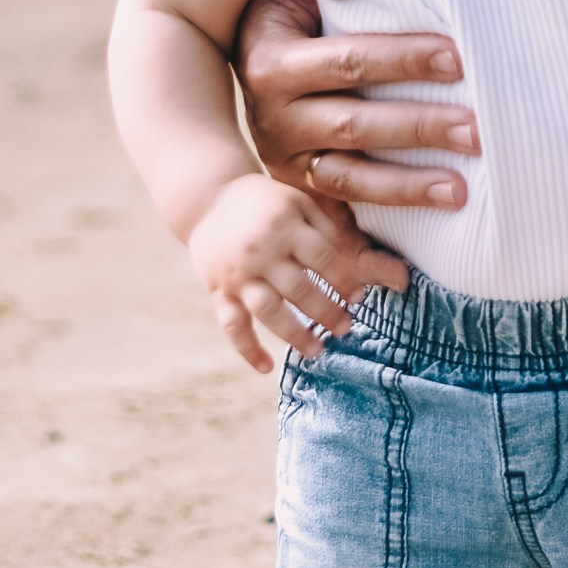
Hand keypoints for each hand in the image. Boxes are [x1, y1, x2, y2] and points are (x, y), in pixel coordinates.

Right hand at [187, 168, 375, 370]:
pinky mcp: (219, 292)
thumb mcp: (296, 201)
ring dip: (294, 335)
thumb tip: (356, 256)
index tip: (358, 298)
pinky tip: (266, 367)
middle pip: (298, 289)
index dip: (344, 279)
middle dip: (326, 312)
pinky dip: (247, 349)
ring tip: (318, 351)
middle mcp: (260, 252)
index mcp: (284, 227)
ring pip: (268, 311)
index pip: (322, 257)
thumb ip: (325, 226)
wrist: (209, 200)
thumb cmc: (265, 202)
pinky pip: (232, 326)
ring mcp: (238, 275)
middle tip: (346, 329)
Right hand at [234, 0, 476, 221]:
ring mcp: (284, 156)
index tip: (458, 60)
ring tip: (461, 187)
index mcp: (270, 60)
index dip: (403, 60)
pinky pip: (346, 202)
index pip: (348, 61)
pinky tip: (430, 210)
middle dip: (419, 126)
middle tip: (477, 129)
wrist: (245, 53)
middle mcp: (271, 115)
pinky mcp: (299, 183)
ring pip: (350, 176)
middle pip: (355, 124)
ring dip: (408, 183)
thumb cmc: (284, 1)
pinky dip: (388, 207)